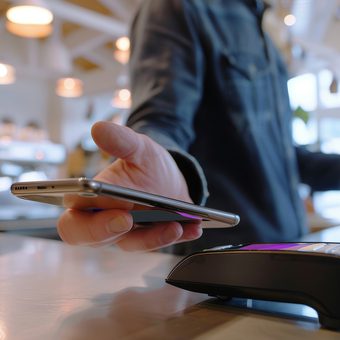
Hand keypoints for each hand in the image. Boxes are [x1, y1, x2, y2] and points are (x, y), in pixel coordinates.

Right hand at [57, 121, 202, 250]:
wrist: (169, 178)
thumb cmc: (146, 165)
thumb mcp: (138, 148)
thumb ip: (120, 141)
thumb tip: (98, 129)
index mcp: (91, 202)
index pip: (74, 219)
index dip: (84, 219)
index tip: (101, 205)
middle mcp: (105, 222)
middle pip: (93, 239)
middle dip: (108, 232)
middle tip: (127, 219)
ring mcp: (128, 233)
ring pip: (132, 244)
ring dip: (152, 237)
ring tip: (174, 225)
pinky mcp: (150, 238)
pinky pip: (159, 243)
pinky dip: (176, 236)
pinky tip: (192, 228)